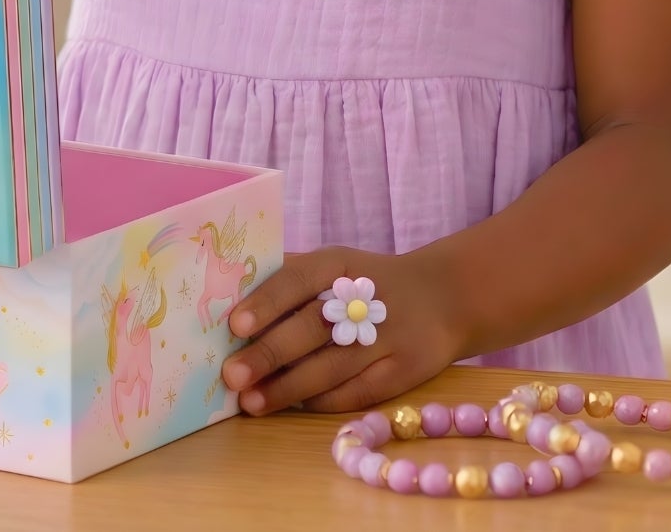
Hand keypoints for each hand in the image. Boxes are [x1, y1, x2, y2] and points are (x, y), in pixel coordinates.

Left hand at [221, 246, 462, 415]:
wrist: (444, 297)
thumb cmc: (367, 281)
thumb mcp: (335, 263)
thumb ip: (288, 276)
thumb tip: (227, 291)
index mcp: (339, 263)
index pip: (298, 279)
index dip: (267, 301)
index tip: (235, 324)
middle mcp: (364, 297)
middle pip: (312, 328)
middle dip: (269, 353)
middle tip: (231, 374)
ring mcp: (388, 337)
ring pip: (331, 367)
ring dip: (287, 388)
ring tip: (250, 401)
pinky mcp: (405, 373)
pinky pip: (355, 393)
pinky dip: (320, 402)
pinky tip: (291, 407)